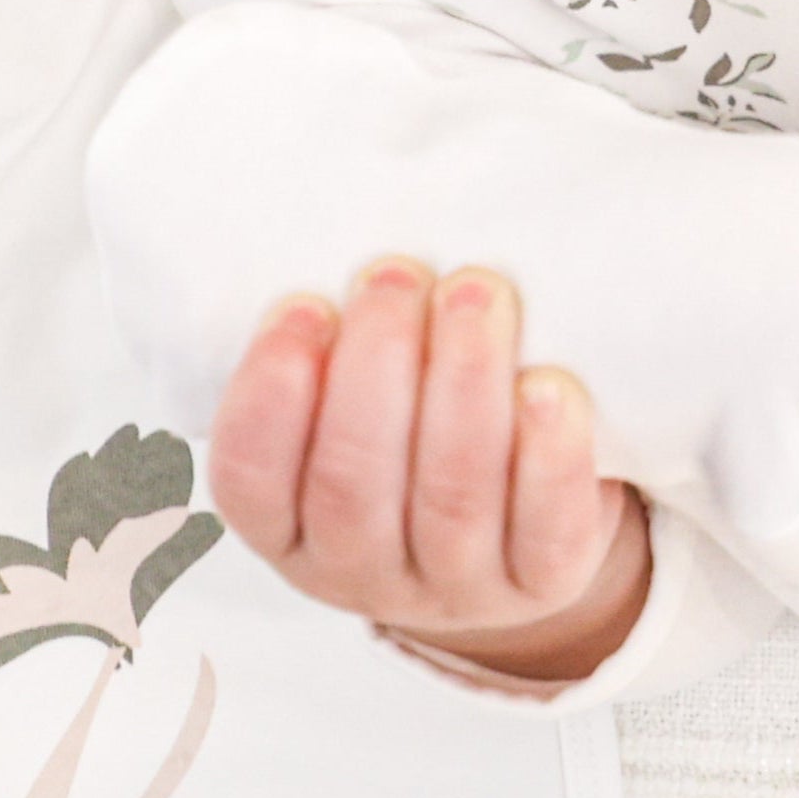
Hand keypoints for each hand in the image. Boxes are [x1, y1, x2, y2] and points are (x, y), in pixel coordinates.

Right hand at [208, 258, 653, 683]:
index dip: (267, 396)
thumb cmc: (419, 421)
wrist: (524, 514)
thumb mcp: (354, 392)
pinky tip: (549, 386)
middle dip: (375, 367)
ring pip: (451, 499)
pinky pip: (545, 532)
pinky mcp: (542, 582)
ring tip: (475, 291)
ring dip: (462, 384)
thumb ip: (335, 338)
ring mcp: (453, 585)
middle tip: (396, 272)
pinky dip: (548, 456)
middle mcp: (359, 568)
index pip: (249, 478)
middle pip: (352, 486)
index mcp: (288, 525)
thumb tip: (340, 212)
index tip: (302, 304)